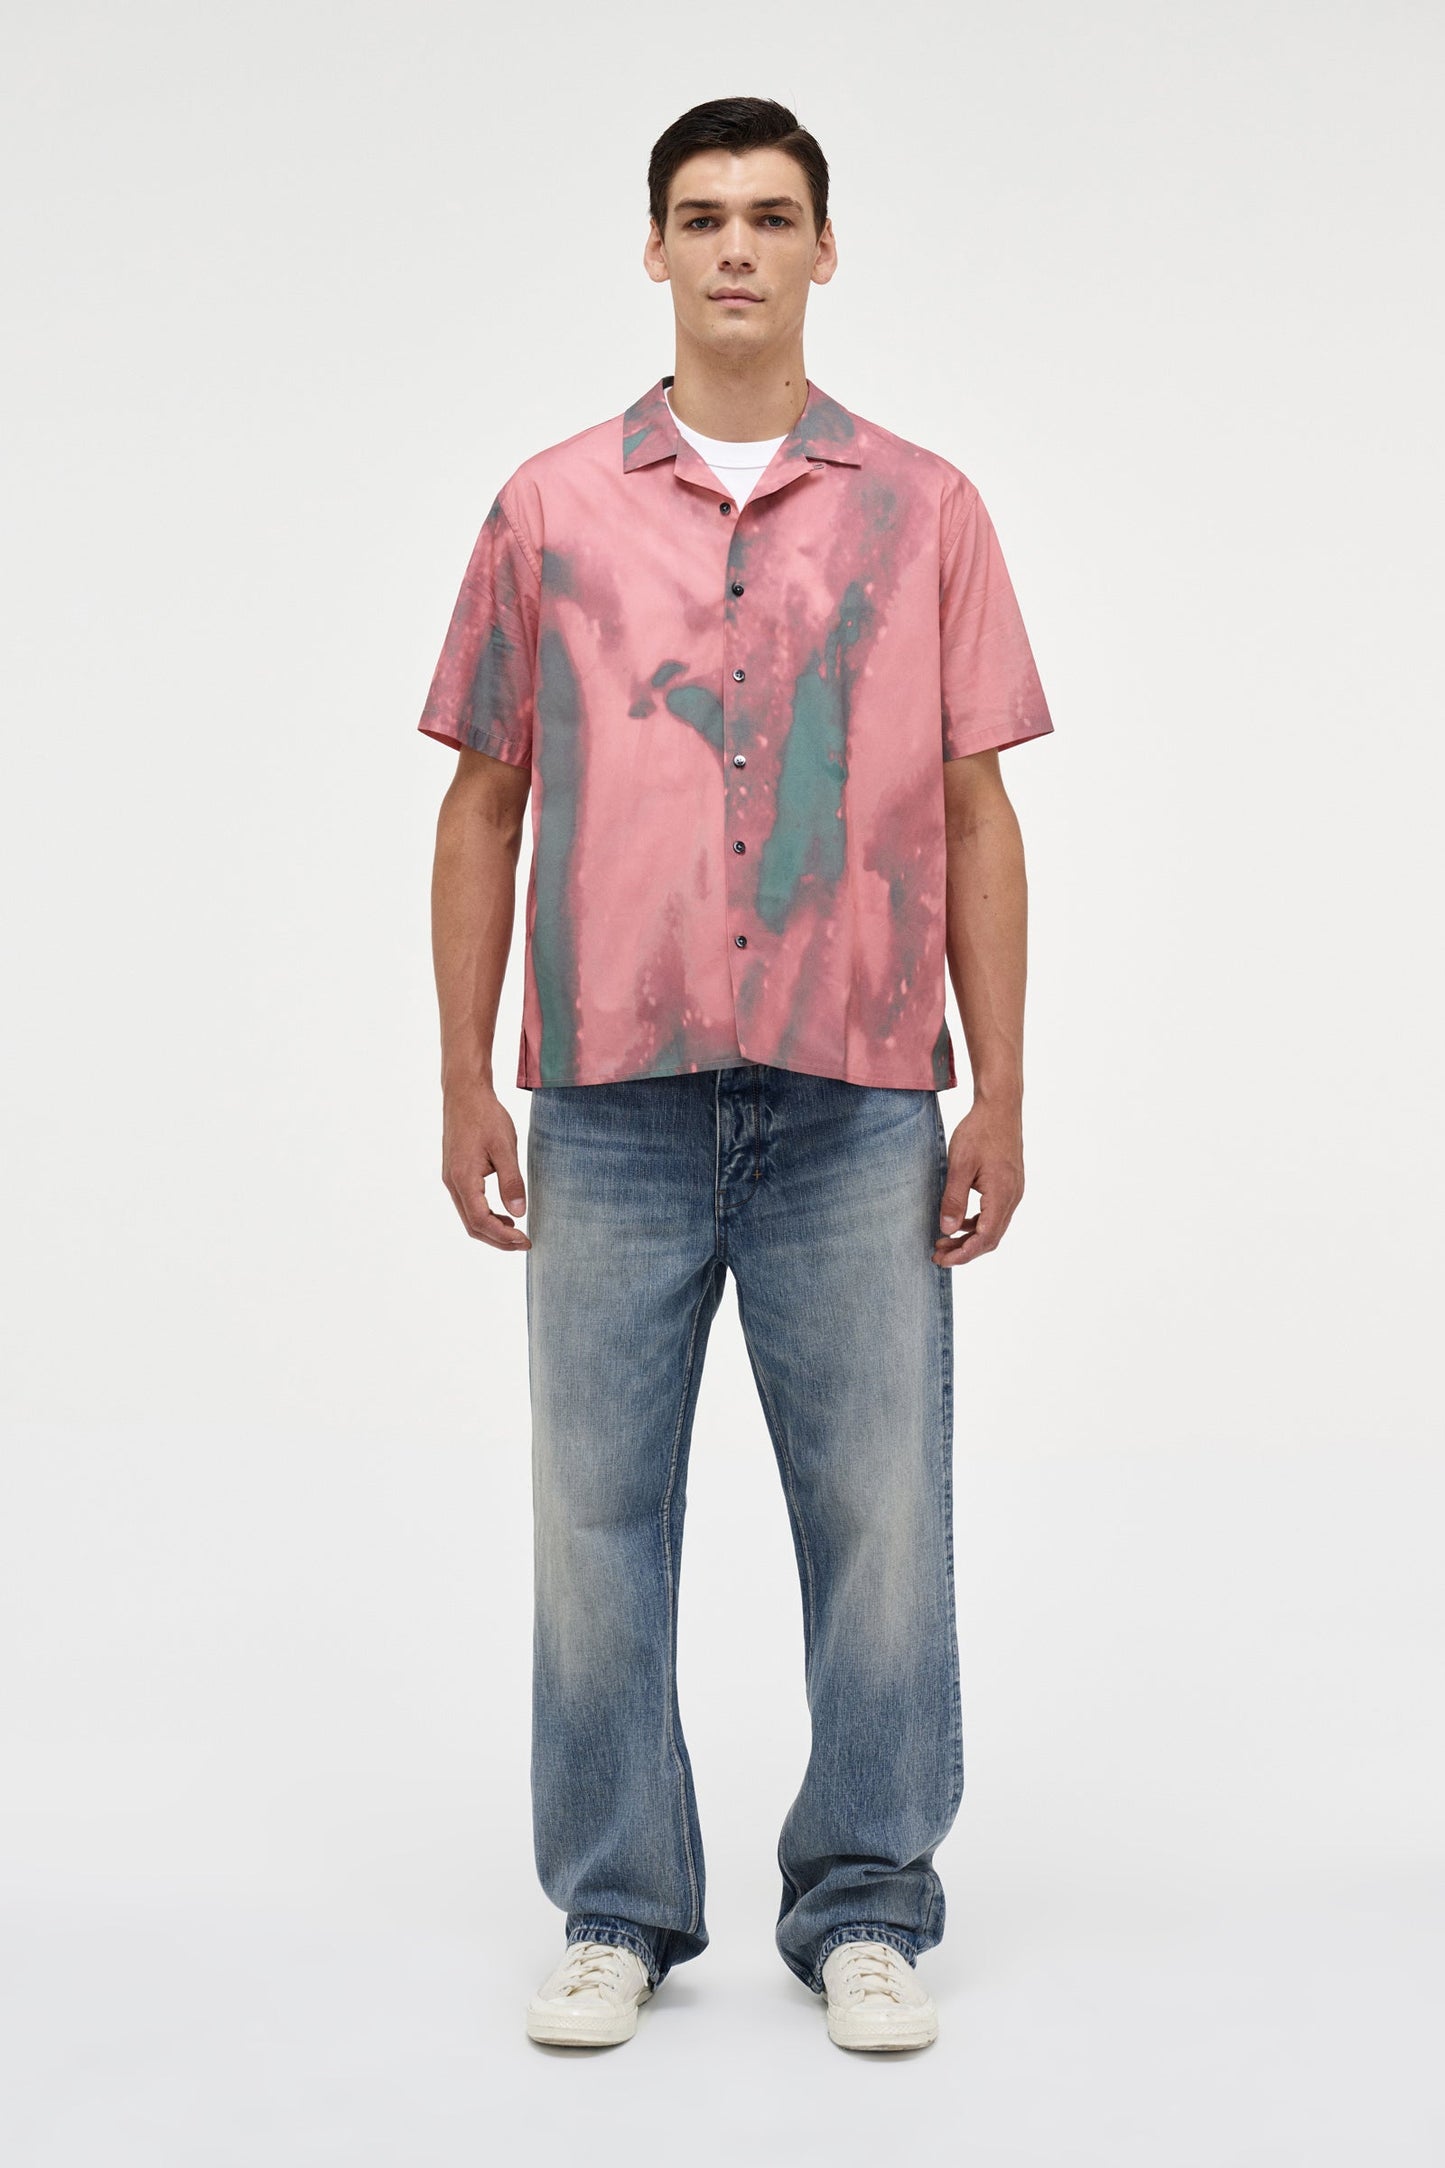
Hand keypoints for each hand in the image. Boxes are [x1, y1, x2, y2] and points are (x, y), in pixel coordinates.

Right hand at [442, 1082, 530, 1251]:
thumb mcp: (504, 1147)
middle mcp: (452, 1183)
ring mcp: (451, 1179)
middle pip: (472, 1225)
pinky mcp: (454, 1174)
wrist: (464, 1094)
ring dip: (492, 1229)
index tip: (525, 1240)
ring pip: (469, 1217)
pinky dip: (485, 1216)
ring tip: (517, 1232)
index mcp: (463, 1178)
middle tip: (524, 1243)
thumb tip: (519, 1213)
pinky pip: (468, 1204)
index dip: (503, 1236)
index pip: (481, 1221)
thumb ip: (511, 1181)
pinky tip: (504, 1214)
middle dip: (498, 1239)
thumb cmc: (485, 1116)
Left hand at [933, 1099, 1024, 1268]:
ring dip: (970, 1238)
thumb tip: (947, 1230)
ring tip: (944, 1241)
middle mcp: (1013, 1197)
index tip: (941, 1259)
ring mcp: (1014, 1192)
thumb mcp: (960, 1165)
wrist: (1000, 1107)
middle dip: (964, 1251)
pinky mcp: (1010, 1185)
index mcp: (1002, 1194)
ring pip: (994, 1228)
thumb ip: (954, 1199)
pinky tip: (960, 1222)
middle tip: (938, 1255)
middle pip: (991, 1238)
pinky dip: (977, 1224)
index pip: (984, 1238)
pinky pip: (995, 1214)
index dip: (963, 1254)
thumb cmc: (979, 1131)